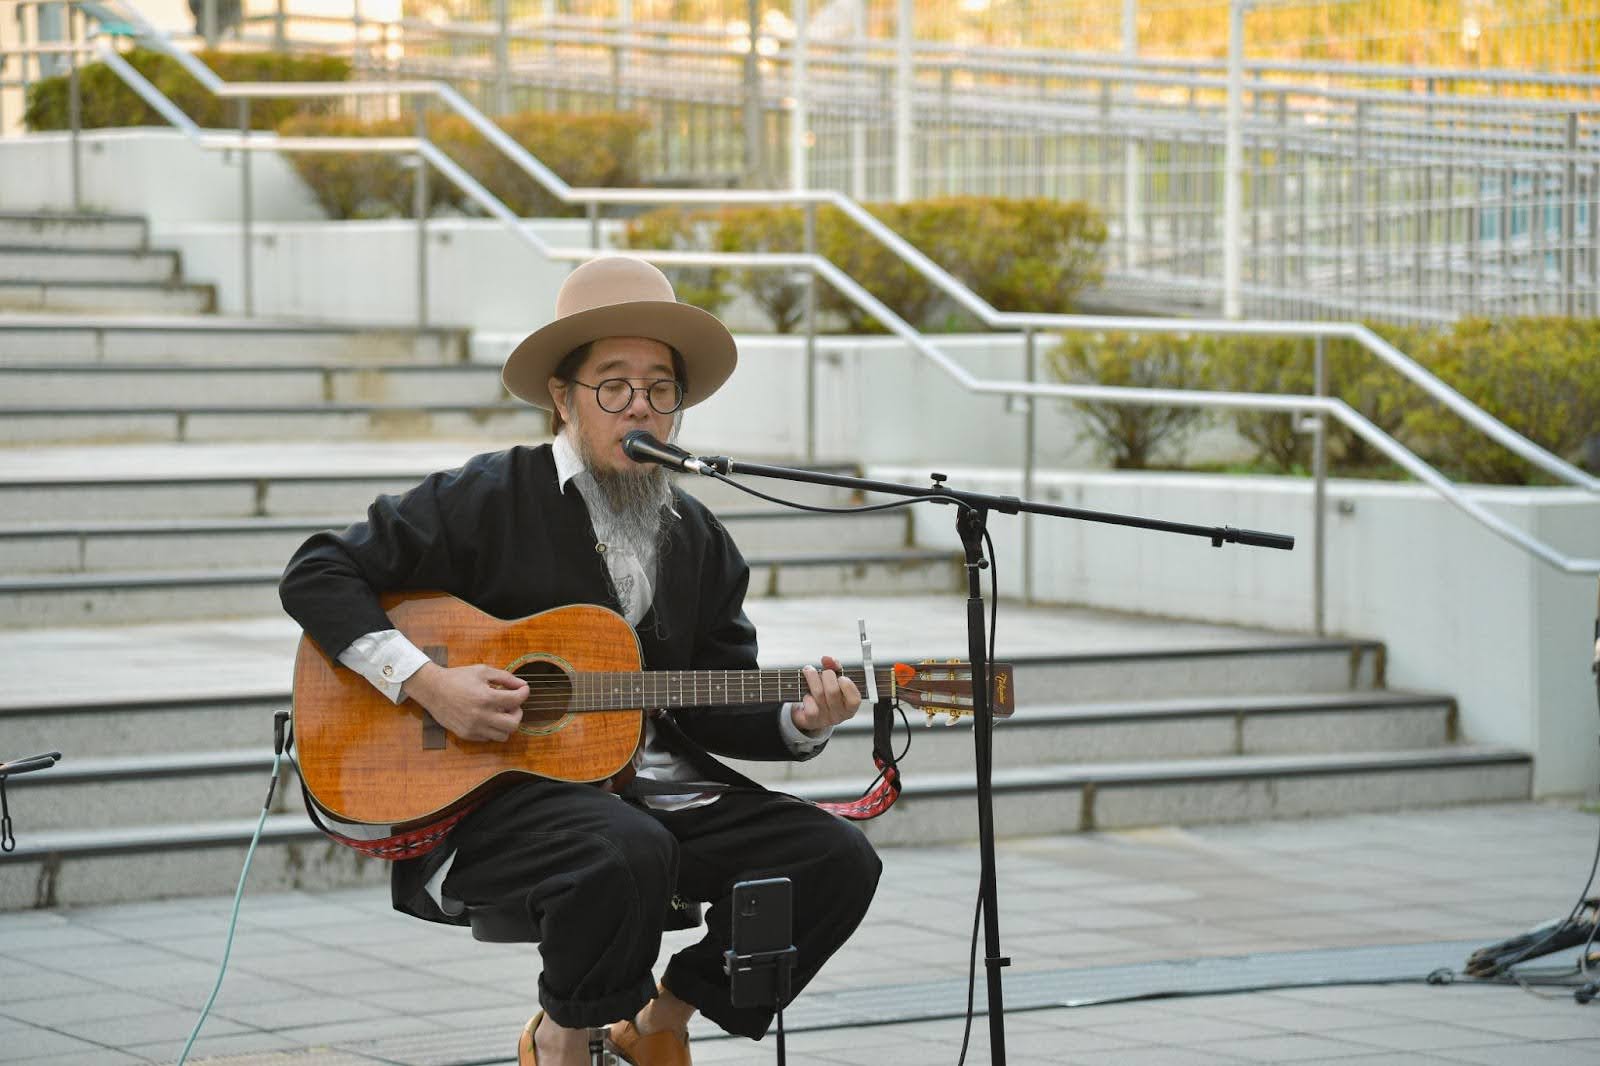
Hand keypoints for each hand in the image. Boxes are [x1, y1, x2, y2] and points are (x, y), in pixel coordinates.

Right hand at [402, 662, 527, 741]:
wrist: (432, 689)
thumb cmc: (458, 678)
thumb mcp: (483, 671)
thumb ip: (505, 678)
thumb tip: (522, 685)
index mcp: (487, 698)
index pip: (517, 700)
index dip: (524, 693)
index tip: (523, 690)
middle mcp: (481, 716)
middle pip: (514, 724)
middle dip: (517, 713)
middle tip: (512, 705)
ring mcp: (473, 728)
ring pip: (503, 736)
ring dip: (506, 724)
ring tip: (500, 712)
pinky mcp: (466, 735)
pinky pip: (488, 738)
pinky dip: (493, 729)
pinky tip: (488, 718)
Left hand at [790, 655, 860, 734]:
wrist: (808, 713)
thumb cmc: (825, 693)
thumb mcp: (834, 679)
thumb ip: (834, 667)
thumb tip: (827, 659)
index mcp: (850, 706)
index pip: (855, 699)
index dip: (847, 685)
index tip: (841, 677)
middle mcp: (839, 714)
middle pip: (833, 691)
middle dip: (826, 675)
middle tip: (823, 671)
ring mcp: (825, 719)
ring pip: (819, 695)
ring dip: (812, 679)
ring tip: (809, 671)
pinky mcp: (811, 721)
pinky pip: (810, 707)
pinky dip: (807, 697)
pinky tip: (807, 694)